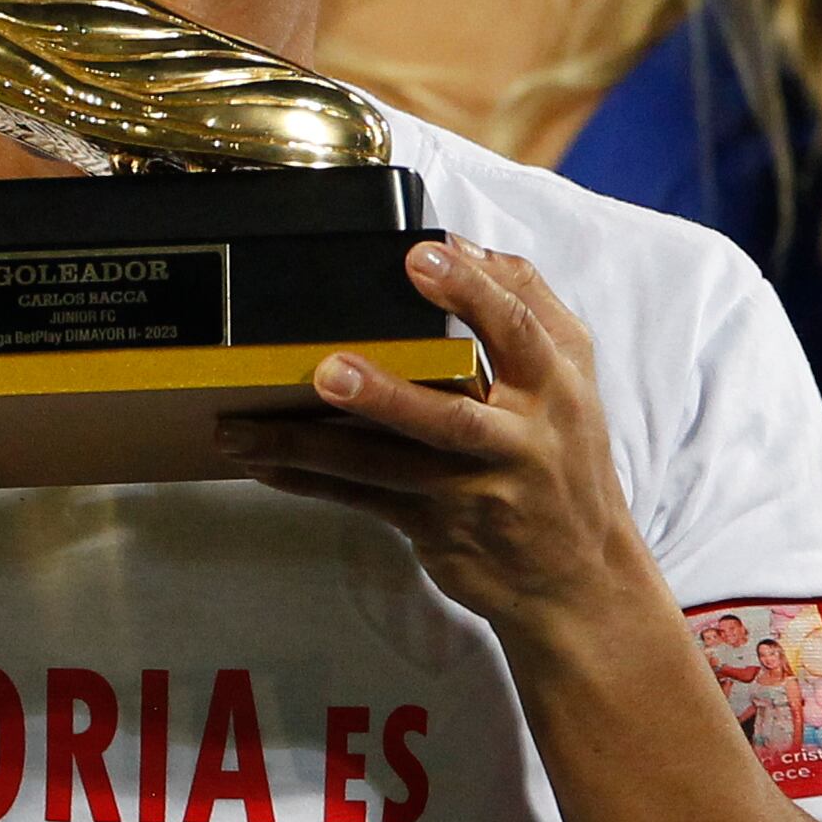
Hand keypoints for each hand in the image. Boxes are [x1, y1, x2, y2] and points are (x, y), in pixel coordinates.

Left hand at [216, 237, 655, 636]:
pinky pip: (361, 501)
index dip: (470, 289)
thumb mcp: (571, 373)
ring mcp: (472, 492)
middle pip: (447, 417)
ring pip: (382, 467)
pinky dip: (307, 482)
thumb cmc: (565, 456)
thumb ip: (524, 299)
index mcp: (552, 386)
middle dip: (386, 396)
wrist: (579, 578)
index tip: (420, 256)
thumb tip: (461, 242)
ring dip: (308, 446)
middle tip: (326, 370)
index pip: (515, 329)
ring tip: (243, 429)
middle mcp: (516, 441)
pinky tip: (261, 463)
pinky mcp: (435, 528)